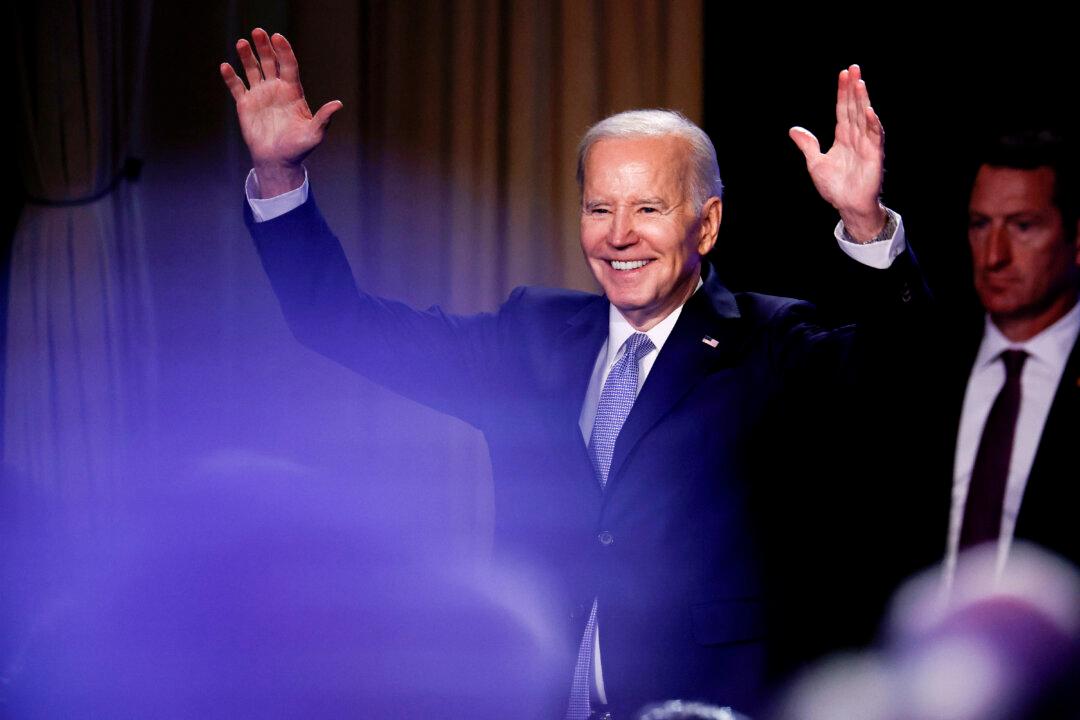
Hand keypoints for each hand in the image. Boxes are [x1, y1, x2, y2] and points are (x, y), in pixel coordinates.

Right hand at [220, 28, 342, 196]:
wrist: (278, 161)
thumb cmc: (298, 148)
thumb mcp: (314, 134)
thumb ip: (323, 118)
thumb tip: (338, 104)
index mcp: (293, 92)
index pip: (289, 65)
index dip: (284, 51)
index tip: (278, 38)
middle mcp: (276, 89)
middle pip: (270, 62)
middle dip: (265, 47)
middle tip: (258, 32)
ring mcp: (260, 95)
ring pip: (252, 70)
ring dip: (246, 56)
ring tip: (242, 43)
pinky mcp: (245, 104)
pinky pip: (237, 87)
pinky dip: (230, 77)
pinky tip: (225, 66)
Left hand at [790, 64, 885, 241]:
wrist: (847, 205)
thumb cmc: (835, 187)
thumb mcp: (815, 163)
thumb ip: (808, 145)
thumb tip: (793, 129)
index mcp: (843, 137)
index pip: (843, 109)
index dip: (843, 92)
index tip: (843, 74)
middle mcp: (856, 137)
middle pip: (855, 108)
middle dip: (854, 89)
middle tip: (854, 68)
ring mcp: (866, 145)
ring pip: (865, 118)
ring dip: (863, 101)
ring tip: (860, 83)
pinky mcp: (874, 156)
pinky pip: (874, 138)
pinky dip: (872, 124)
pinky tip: (869, 112)